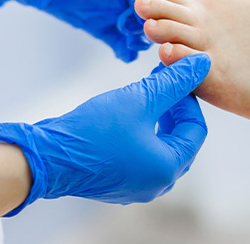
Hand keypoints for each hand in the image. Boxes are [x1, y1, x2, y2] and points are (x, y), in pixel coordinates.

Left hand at [0, 0, 150, 61]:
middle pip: (150, 0)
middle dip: (152, 15)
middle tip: (142, 25)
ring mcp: (111, 3)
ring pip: (138, 22)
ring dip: (141, 33)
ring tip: (136, 42)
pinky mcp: (98, 22)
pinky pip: (118, 38)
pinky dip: (125, 48)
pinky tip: (126, 55)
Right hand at [0, 53, 210, 214]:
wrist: (47, 157)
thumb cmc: (95, 129)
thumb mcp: (139, 98)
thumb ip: (174, 81)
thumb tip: (202, 63)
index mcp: (168, 168)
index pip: (196, 128)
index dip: (188, 98)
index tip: (172, 76)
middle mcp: (157, 183)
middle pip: (181, 140)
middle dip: (174, 108)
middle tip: (161, 82)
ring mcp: (137, 186)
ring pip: (160, 146)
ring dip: (158, 119)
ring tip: (145, 93)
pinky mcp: (118, 183)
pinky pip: (141, 155)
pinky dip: (142, 133)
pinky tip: (127, 113)